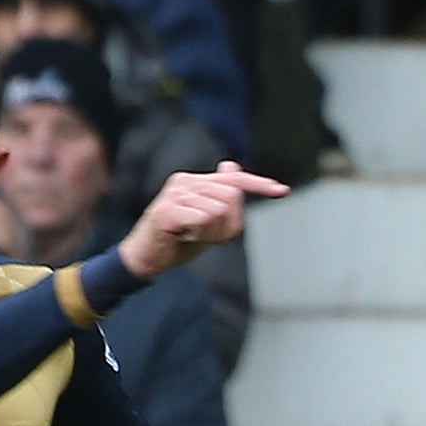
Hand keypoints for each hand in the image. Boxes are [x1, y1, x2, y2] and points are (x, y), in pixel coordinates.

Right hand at [118, 161, 288, 278]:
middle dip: (226, 224)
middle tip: (203, 236)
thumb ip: (222, 201)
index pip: (234, 179)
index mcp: (194, 181)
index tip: (282, 191)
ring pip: (219, 210)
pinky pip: (203, 219)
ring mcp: (174, 194)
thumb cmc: (175, 242)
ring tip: (189, 236)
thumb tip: (231, 166)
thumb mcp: (206, 222)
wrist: (143, 259)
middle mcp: (184, 182)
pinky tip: (182, 237)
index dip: (259, 185)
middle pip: (231, 196)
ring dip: (210, 233)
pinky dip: (199, 234)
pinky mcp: (166, 211)